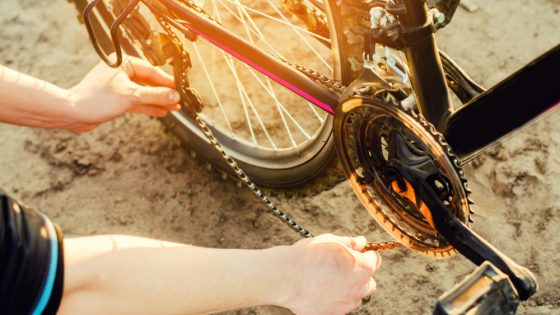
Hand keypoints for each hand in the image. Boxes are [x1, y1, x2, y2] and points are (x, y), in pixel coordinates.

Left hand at [65, 56, 180, 131]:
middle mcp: (121, 72)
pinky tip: (160, 112)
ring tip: (173, 108)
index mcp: (123, 63)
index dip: (166, 81)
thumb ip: (155, 96)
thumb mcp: (132, 96)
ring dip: (158, 101)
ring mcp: (118, 86)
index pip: (151, 71)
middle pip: (148, 82)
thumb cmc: (96, 99)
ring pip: (143, 93)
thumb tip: (174, 96)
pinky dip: (148, 107)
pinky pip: (136, 101)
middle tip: (178, 101)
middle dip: (163, 93)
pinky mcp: (116, 99)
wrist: (73, 113)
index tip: (179, 89)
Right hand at [280, 234, 380, 314]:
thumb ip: (350, 242)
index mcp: (363, 268)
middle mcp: (360, 289)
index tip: (354, 250)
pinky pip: (338, 306)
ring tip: (326, 279)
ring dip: (347, 288)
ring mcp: (346, 304)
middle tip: (341, 266)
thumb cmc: (309, 255)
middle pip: (368, 281)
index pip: (375, 259)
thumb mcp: (331, 240)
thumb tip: (361, 243)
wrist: (286, 277)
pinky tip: (318, 290)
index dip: (364, 253)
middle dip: (360, 274)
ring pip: (354, 296)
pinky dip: (333, 299)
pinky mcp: (332, 314)